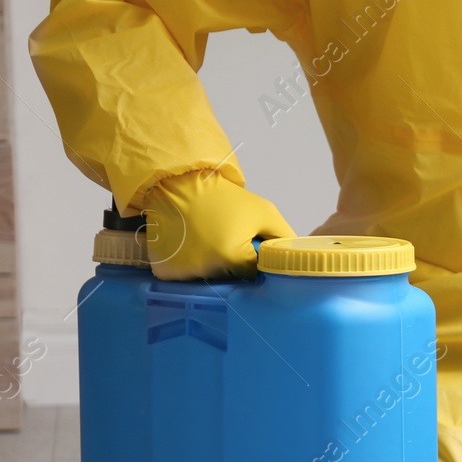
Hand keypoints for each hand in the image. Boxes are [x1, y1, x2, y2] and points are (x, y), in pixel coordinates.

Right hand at [141, 171, 293, 280]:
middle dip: (233, 263)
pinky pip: (186, 277)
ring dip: (211, 265)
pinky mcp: (165, 272)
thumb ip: (284, 236)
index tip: (247, 246)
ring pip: (209, 278)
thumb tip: (296, 258)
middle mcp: (207, 270)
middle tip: (226, 238)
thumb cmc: (224, 197)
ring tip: (207, 239)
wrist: (177, 182)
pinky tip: (190, 245)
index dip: (253, 260)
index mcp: (233, 258)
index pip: (253, 273)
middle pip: (230, 278)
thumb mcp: (263, 211)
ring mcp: (183, 273)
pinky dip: (190, 265)